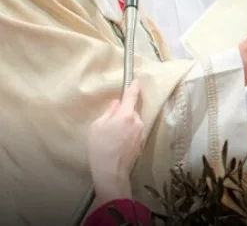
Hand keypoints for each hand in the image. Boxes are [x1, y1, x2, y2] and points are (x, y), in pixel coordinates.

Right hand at [87, 80, 143, 203]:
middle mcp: (137, 121)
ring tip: (113, 138)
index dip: (134, 87)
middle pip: (131, 111)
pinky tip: (118, 144)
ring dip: (125, 125)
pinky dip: (128, 134)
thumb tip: (116, 104)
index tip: (137, 81)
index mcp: (126, 114)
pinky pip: (134, 132)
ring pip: (133, 122)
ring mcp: (141, 132)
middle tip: (110, 125)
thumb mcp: (97, 127)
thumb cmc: (100, 148)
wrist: (111, 173)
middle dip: (123, 114)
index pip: (131, 96)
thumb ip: (108, 112)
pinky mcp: (141, 142)